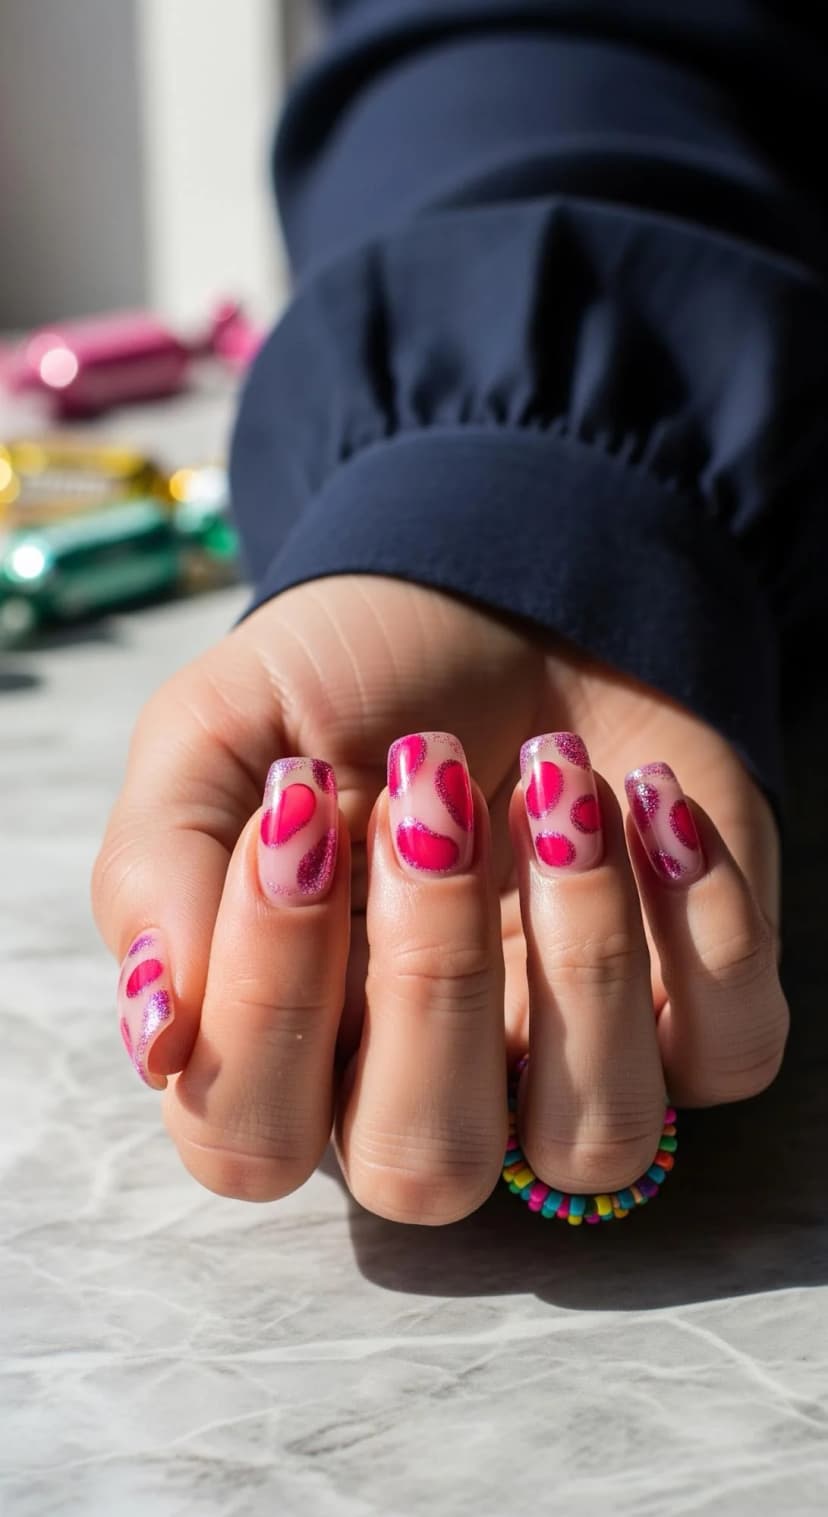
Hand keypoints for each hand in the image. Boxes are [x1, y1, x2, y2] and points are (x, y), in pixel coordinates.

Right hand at [92, 576, 787, 1221]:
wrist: (506, 589)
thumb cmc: (350, 678)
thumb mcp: (216, 735)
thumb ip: (158, 874)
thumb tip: (156, 1037)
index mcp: (293, 1037)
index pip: (251, 1139)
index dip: (270, 1000)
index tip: (299, 811)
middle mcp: (429, 1077)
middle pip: (423, 1168)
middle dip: (430, 974)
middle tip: (434, 798)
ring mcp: (569, 1058)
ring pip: (592, 1140)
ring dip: (582, 954)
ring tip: (560, 785)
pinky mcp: (698, 1010)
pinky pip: (731, 1053)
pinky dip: (704, 920)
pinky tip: (651, 799)